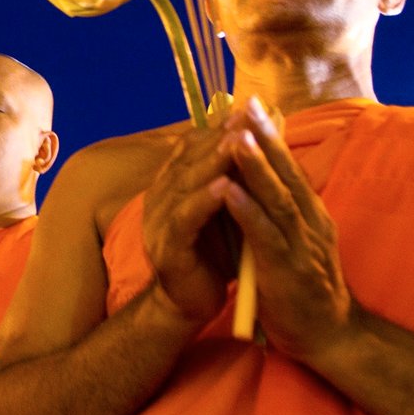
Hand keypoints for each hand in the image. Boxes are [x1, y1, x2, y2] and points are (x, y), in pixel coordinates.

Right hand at [141, 123, 236, 326]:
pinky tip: (225, 187)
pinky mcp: (167, 249)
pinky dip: (205, 201)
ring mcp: (159, 224)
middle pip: (188, 160)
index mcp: (171, 186)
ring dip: (213, 162)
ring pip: (186, 185)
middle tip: (245, 117)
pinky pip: (186, 220)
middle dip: (219, 137)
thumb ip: (229, 177)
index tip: (246, 110)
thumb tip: (253, 137)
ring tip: (238, 142)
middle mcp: (160, 199)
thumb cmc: (212, 254)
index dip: (218, 128)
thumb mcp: (222, 210)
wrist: (192, 303)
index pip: (192, 148)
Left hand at [214, 97, 358, 363]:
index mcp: (310, 214)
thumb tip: (265, 179)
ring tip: (235, 138)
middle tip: (246, 104)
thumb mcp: (297, 241)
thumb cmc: (306, 287)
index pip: (290, 167)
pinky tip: (229, 192)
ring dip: (256, 167)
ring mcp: (300, 246)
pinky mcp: (286, 270)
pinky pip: (265, 236)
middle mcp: (310, 222)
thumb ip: (284, 212)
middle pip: (287, 173)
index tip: (251, 104)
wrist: (330, 336)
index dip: (271, 135)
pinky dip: (247, 211)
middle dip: (265, 137)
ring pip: (277, 199)